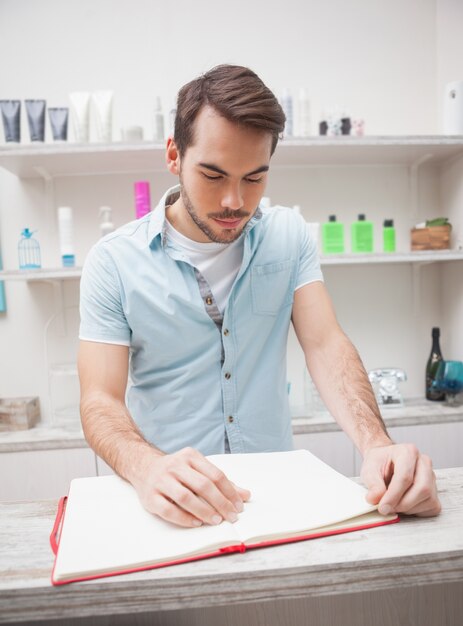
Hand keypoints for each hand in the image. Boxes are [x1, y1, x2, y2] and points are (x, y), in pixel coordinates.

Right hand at [131, 447, 250, 527]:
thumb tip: (246, 495)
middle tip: (231, 517)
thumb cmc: (177, 471)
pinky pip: (168, 509)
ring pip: (185, 497)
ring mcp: (161, 480)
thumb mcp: (198, 469)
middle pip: (202, 485)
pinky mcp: (150, 496)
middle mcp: (175, 466)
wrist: (143, 466)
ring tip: (216, 521)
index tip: (239, 506)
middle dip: (220, 503)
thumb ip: (221, 482)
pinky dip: (184, 518)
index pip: (215, 474)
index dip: (230, 491)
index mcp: (190, 456)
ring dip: (203, 511)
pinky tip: (196, 523)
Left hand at [360, 443, 440, 516]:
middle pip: (422, 488)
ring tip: (393, 503)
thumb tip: (375, 499)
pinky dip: (416, 511)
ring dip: (408, 508)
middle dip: (403, 503)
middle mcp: (424, 462)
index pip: (405, 477)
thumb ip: (373, 484)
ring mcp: (432, 477)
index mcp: (408, 452)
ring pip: (428, 499)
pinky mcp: (435, 491)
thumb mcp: (369, 470)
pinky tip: (403, 504)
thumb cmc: (380, 464)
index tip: (382, 507)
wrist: (385, 462)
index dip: (393, 495)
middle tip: (387, 508)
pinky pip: (432, 507)